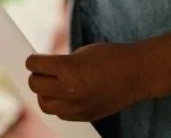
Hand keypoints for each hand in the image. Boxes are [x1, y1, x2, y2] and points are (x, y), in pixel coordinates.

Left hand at [26, 42, 151, 121]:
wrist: (137, 74)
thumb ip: (60, 63)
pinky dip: (59, 104)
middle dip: (36, 76)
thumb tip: (42, 69)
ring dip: (45, 93)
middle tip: (43, 70)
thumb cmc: (111, 57)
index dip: (33, 60)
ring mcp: (77, 107)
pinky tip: (66, 94)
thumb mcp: (80, 53)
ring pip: (45, 104)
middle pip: (35, 86)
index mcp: (69, 69)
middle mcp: (70, 91)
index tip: (34, 58)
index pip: (35, 65)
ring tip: (53, 84)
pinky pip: (60, 114)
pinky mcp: (85, 117)